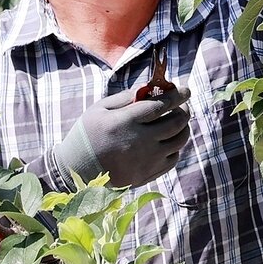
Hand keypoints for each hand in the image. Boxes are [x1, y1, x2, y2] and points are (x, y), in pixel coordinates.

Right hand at [53, 85, 190, 188]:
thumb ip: (125, 97)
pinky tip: (169, 141)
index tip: (186, 90)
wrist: (76, 171)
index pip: (162, 104)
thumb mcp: (99, 109)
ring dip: (184, 127)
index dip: (178, 95)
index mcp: (126, 121)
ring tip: (178, 121)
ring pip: (179, 140)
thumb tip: (149, 89)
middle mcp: (140, 140)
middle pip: (177, 122)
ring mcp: (146, 160)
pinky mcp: (147, 174)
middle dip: (184, 109)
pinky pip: (173, 159)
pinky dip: (176, 147)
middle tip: (183, 105)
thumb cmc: (86, 135)